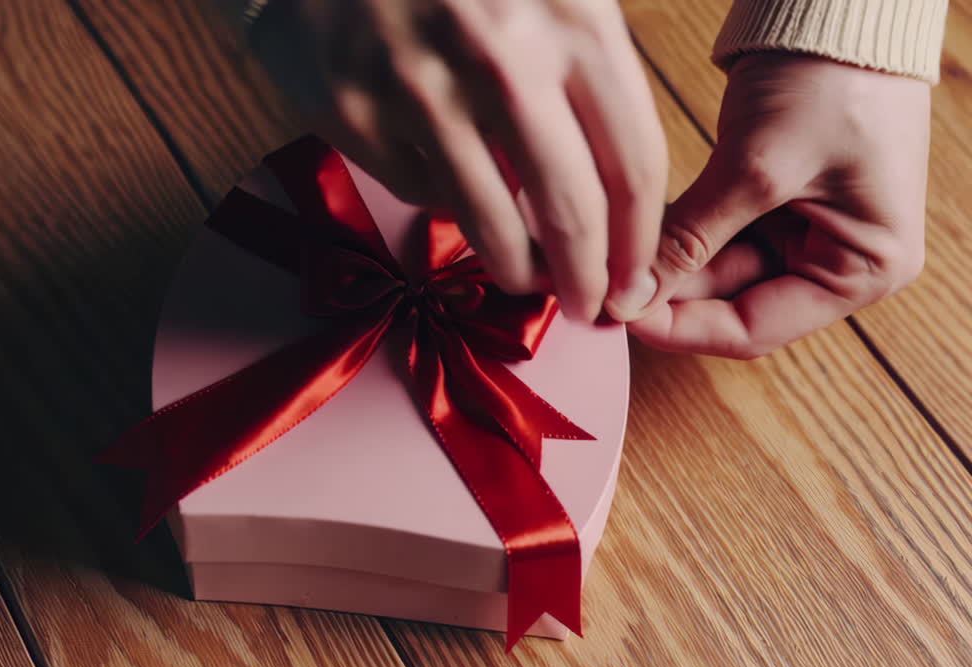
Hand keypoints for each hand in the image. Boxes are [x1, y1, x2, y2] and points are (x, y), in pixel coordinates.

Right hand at [248, 0, 667, 320]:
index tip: (636, 278)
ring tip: (522, 277)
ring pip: (491, 223)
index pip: (633, 162)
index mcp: (573, 19)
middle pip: (571, 211)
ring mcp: (422, 89)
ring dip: (515, 270)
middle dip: (587, 280)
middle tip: (588, 307)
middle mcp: (502, 57)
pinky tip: (452, 189)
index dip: (640, 240)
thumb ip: (596, 65)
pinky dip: (444, 206)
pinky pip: (421, 192)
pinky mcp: (357, 114)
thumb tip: (625, 192)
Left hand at [610, 54, 928, 357]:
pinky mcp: (771, 202)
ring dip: (661, 265)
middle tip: (600, 288)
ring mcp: (804, 232)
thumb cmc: (832, 80)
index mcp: (865, 271)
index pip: (755, 329)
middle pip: (730, 303)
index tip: (621, 315)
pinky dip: (671, 234)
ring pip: (712, 270)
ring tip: (603, 258)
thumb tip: (630, 298)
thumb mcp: (757, 169)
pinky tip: (623, 230)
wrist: (842, 8)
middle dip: (665, 295)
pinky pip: (710, 235)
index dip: (682, 329)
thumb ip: (693, 240)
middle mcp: (838, 261)